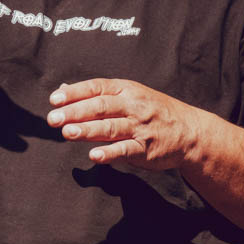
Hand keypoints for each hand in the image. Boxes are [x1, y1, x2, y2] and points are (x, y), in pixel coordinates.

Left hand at [48, 79, 212, 169]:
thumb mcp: (129, 95)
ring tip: (67, 133)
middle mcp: (133, 106)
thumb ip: (97, 95)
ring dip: (88, 130)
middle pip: (101, 107)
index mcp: (126, 90)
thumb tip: (63, 89)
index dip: (74, 93)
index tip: (54, 99)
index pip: (97, 87)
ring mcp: (140, 127)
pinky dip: (110, 153)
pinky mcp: (146, 148)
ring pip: (111, 127)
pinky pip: (126, 150)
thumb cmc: (152, 112)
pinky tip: (94, 156)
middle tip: (53, 119)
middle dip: (75, 112)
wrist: (190, 131)